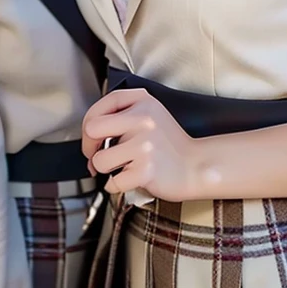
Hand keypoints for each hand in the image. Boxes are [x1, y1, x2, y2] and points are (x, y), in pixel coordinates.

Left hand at [82, 89, 200, 201]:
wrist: (197, 165)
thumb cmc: (169, 144)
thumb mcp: (150, 114)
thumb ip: (122, 113)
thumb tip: (89, 132)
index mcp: (142, 101)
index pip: (100, 107)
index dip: (89, 124)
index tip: (93, 138)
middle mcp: (143, 120)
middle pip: (92, 129)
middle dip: (88, 147)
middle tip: (96, 155)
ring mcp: (144, 145)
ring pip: (100, 161)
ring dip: (105, 170)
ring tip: (122, 167)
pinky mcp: (146, 170)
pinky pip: (113, 182)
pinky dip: (117, 186)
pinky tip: (131, 179)